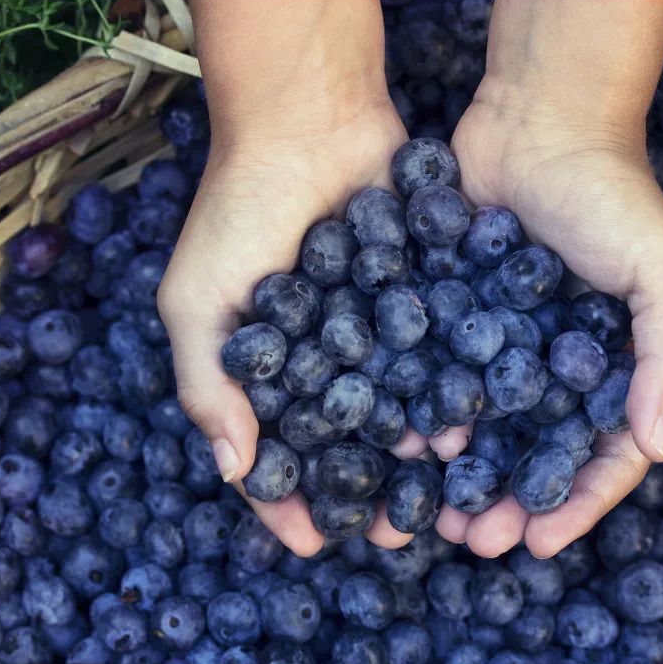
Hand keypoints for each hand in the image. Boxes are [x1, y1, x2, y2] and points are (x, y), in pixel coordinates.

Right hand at [158, 102, 412, 556]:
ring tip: (439, 486)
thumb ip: (207, 385)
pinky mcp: (416, 297)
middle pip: (344, 443)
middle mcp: (318, 357)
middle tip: (396, 531)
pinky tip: (466, 425)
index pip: (273, 452)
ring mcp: (369, 329)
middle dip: (367, 490)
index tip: (313, 542)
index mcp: (260, 366)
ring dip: (414, 452)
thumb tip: (234, 472)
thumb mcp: (196, 300)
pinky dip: (445, 391)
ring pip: (396, 409)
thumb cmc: (237, 210)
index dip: (288, 501)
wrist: (307, 121)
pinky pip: (432, 356)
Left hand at [436, 77, 662, 558]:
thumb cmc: (612, 194)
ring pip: (475, 425)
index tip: (538, 544)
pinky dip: (415, 409)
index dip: (573, 505)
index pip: (597, 455)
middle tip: (471, 541)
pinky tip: (393, 442)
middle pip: (527, 452)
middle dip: (503, 502)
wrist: (537, 118)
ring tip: (426, 511)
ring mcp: (495, 341)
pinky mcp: (446, 312)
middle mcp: (550, 364)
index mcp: (608, 366)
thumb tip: (657, 449)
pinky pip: (430, 372)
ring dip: (453, 473)